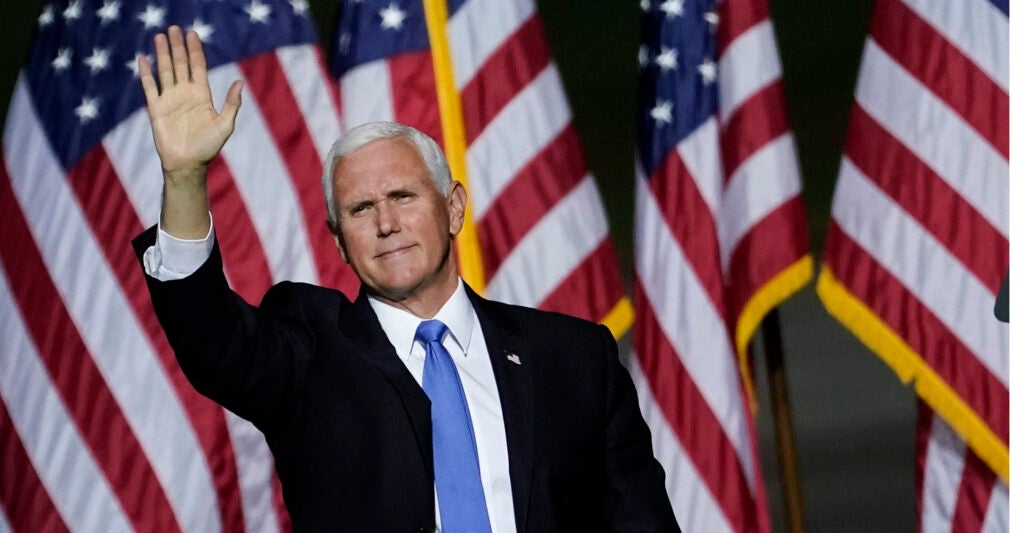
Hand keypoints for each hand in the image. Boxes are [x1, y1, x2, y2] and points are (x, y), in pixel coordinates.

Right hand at [139, 25, 242, 180]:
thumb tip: (240, 82)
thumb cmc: (208, 147)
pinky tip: (143, 59)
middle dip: (178, 46)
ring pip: (165, 70)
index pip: (198, 66)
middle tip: (174, 28)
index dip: (195, 50)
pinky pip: (149, 87)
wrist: (187, 163)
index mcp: (202, 95)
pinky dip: (146, 73)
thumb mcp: (225, 125)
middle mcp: (185, 93)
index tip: (193, 34)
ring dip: (162, 54)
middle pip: (181, 64)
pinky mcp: (156, 108)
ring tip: (160, 36)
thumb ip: (231, 103)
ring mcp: (170, 99)